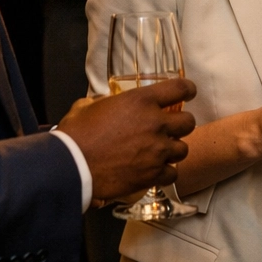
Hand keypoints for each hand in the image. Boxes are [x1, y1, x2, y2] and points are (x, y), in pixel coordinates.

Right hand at [58, 78, 196, 202]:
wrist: (72, 166)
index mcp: (141, 101)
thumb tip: (103, 104)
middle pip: (188, 122)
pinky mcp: (153, 174)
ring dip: (173, 150)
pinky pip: (172, 173)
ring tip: (160, 152)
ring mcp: (157, 150)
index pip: (180, 88)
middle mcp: (155, 123)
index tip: (189, 93)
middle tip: (170, 129)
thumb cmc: (76, 135)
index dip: (188, 89)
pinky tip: (155, 171)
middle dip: (181, 125)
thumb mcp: (89, 107)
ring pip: (183, 149)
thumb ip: (104, 102)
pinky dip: (165, 172)